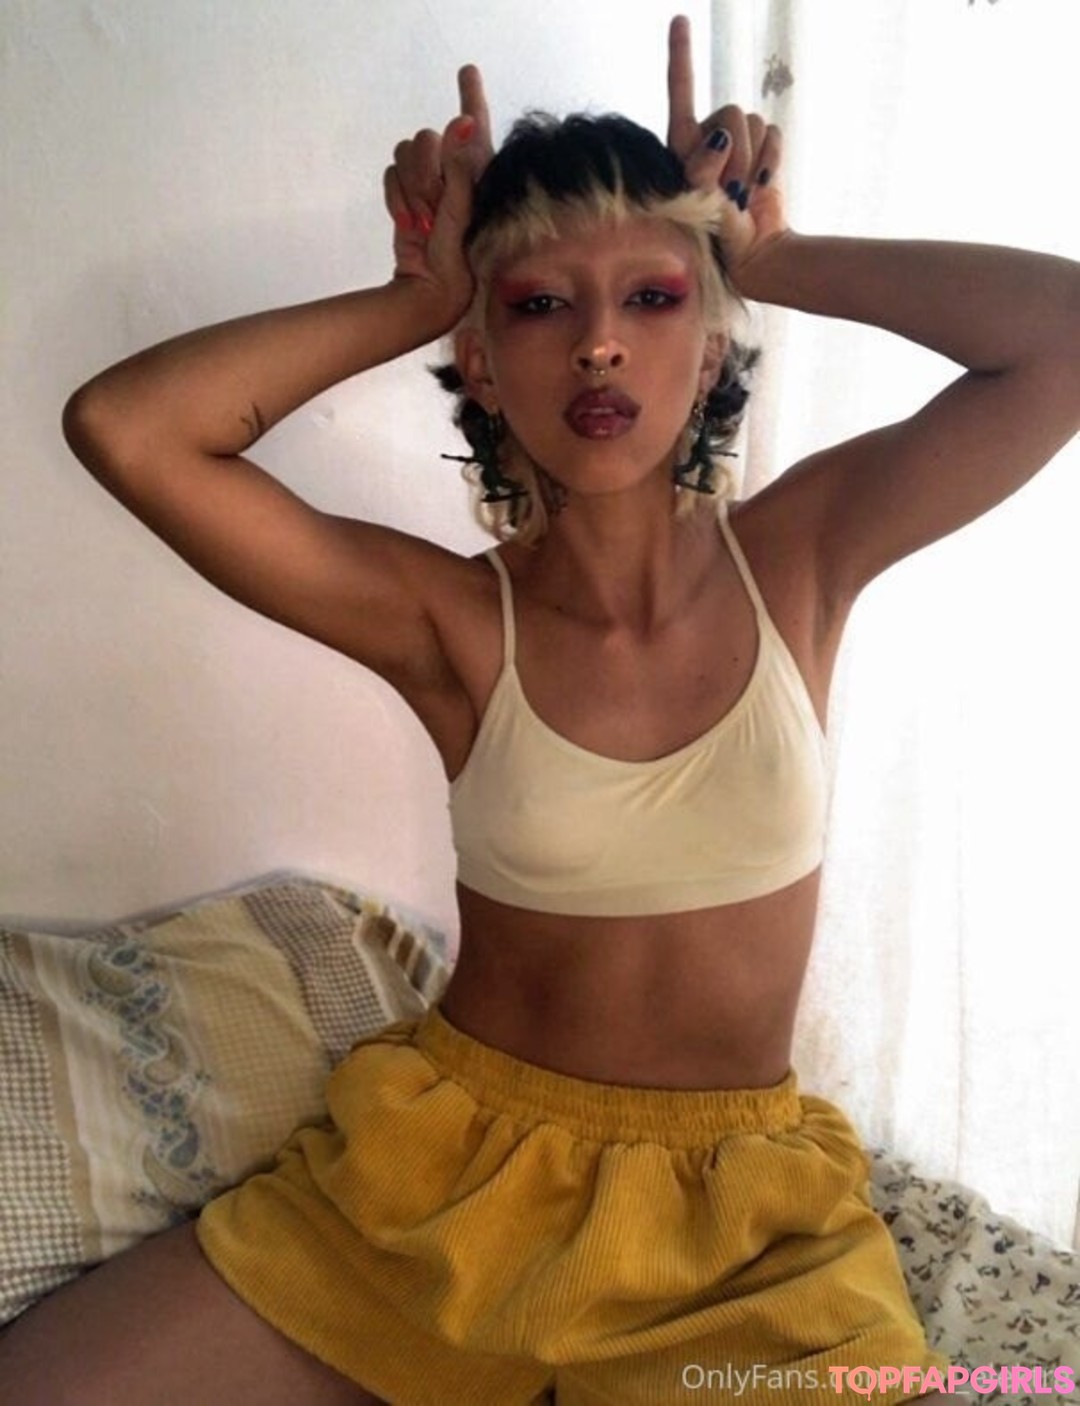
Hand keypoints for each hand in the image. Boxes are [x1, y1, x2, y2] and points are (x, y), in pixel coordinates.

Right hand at [383, 66, 493, 322]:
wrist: (430, 295)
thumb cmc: (459, 262)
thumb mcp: (462, 214)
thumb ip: (458, 168)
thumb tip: (462, 122)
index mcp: (478, 173)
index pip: (474, 124)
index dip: (471, 95)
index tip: (467, 71)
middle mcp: (454, 173)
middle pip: (426, 138)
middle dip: (424, 173)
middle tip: (433, 210)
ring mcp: (430, 184)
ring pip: (406, 154)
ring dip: (410, 187)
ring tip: (424, 222)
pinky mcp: (408, 195)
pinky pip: (392, 174)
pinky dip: (396, 197)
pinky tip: (410, 223)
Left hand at [666, 15, 788, 285]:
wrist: (750, 253)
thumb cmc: (714, 235)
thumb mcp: (697, 204)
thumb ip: (700, 170)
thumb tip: (719, 139)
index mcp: (682, 144)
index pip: (681, 92)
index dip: (682, 55)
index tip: (680, 19)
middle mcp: (709, 137)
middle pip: (731, 111)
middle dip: (736, 152)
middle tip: (730, 191)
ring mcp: (737, 144)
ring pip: (754, 122)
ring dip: (753, 160)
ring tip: (743, 194)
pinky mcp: (763, 150)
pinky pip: (774, 131)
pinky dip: (772, 159)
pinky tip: (761, 186)